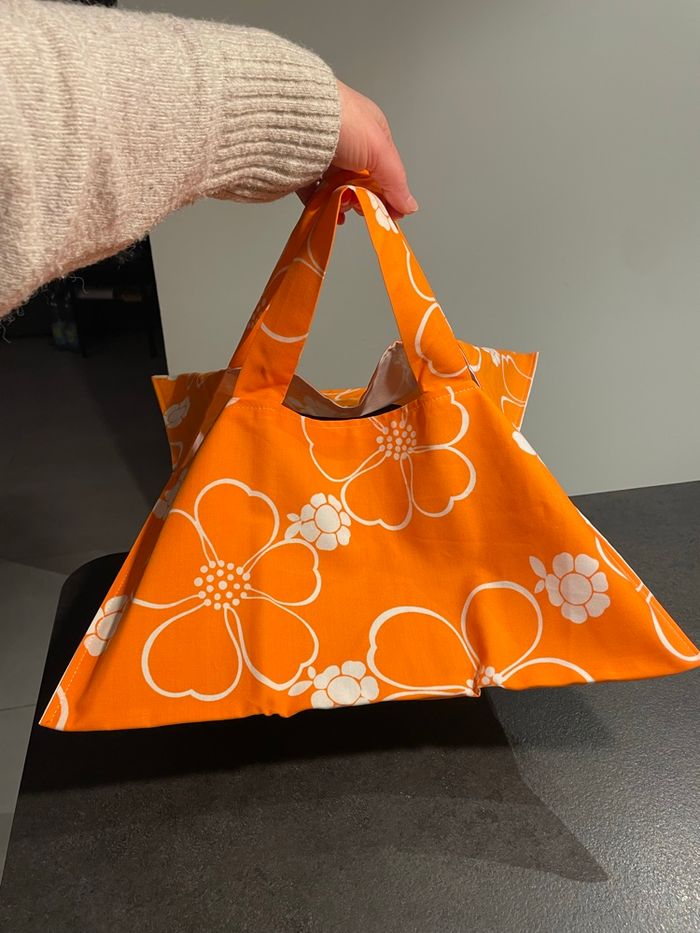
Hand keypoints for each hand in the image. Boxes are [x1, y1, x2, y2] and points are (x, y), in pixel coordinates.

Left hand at [297, 80, 418, 224]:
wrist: (297, 114)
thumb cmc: (343, 121)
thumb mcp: (379, 151)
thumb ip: (395, 182)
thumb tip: (409, 206)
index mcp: (372, 130)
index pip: (386, 168)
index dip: (389, 193)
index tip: (389, 214)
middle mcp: (348, 139)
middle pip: (360, 180)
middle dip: (362, 199)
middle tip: (359, 207)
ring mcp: (324, 151)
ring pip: (337, 186)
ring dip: (341, 203)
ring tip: (339, 207)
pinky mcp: (301, 163)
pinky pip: (312, 189)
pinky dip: (319, 203)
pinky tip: (324, 210)